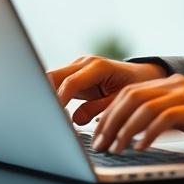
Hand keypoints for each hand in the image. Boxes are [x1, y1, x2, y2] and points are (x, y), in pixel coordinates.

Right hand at [46, 56, 167, 125]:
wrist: (140, 76)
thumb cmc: (134, 87)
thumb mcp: (119, 100)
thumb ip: (98, 109)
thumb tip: (74, 119)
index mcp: (98, 67)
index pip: (71, 82)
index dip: (59, 99)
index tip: (52, 114)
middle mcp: (84, 63)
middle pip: (54, 76)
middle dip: (45, 95)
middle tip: (43, 116)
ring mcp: (77, 68)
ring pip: (51, 79)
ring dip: (46, 96)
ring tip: (46, 117)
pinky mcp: (74, 75)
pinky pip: (57, 85)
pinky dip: (51, 97)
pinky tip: (51, 113)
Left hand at [90, 73, 183, 154]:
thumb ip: (159, 121)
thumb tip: (128, 135)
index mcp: (169, 85)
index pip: (127, 94)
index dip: (107, 114)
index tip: (95, 137)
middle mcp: (177, 84)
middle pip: (131, 97)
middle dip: (110, 122)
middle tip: (99, 146)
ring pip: (145, 106)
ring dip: (125, 129)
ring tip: (115, 149)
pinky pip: (168, 116)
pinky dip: (150, 132)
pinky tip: (141, 148)